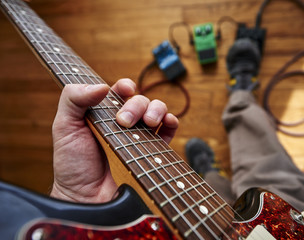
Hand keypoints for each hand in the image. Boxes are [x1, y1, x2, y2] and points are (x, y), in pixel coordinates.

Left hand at [50, 79, 178, 202]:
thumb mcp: (64, 127)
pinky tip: (167, 122)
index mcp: (104, 113)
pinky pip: (169, 131)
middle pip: (140, 101)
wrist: (86, 197)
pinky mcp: (153, 151)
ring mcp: (139, 136)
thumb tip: (102, 86)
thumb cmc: (73, 164)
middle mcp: (123, 123)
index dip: (125, 86)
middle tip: (123, 122)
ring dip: (156, 110)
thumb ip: (73, 99)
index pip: (120, 92)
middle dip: (136, 105)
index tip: (126, 89)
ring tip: (148, 122)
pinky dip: (171, 122)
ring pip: (157, 111)